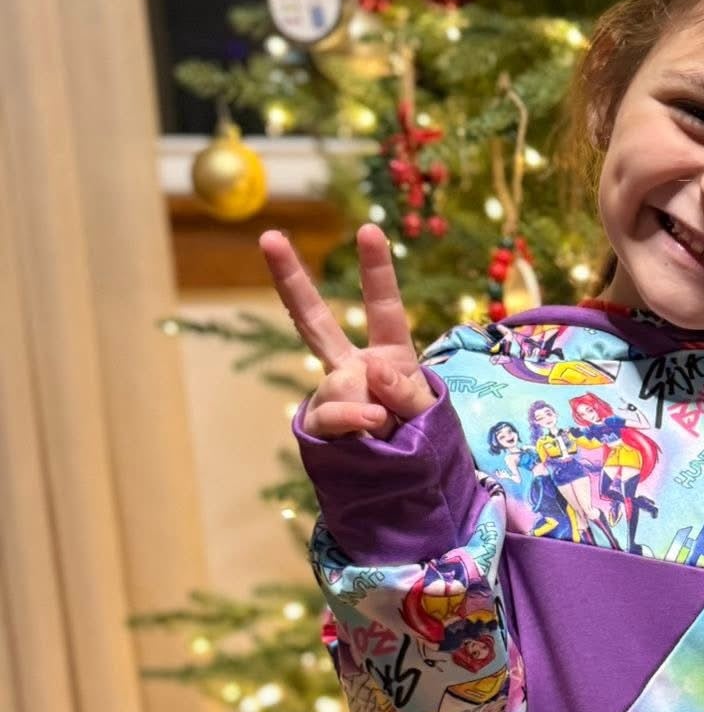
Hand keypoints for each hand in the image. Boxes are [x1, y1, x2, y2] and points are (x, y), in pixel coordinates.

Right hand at [260, 224, 435, 440]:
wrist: (401, 483)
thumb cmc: (419, 436)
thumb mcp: (428, 411)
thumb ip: (406, 390)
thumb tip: (369, 372)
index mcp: (389, 355)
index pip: (383, 307)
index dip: (376, 269)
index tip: (368, 229)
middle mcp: (352, 366)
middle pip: (314, 319)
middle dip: (290, 279)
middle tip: (267, 237)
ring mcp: (330, 393)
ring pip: (338, 383)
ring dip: (372, 408)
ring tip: (389, 426)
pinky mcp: (318, 422)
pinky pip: (331, 415)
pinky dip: (354, 420)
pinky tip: (370, 428)